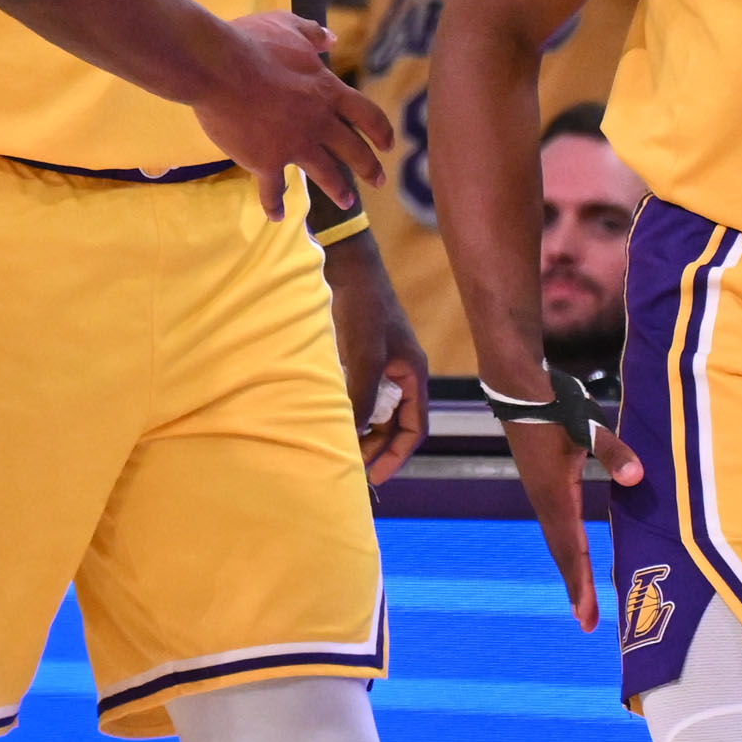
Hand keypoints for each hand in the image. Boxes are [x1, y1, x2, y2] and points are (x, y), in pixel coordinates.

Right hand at [193, 13, 389, 217]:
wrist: (218, 68)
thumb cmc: (252, 42)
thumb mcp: (287, 26)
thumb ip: (312, 33)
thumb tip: (331, 38)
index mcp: (327, 91)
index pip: (366, 115)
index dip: (380, 131)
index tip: (388, 145)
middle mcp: (318, 122)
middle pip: (353, 150)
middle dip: (369, 167)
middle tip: (377, 180)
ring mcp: (294, 145)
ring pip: (326, 174)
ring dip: (339, 190)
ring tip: (348, 202)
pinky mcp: (266, 162)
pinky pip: (274, 189)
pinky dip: (275, 205)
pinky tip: (277, 216)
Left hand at [326, 241, 430, 484]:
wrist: (346, 265)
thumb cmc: (362, 306)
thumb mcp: (365, 353)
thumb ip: (363, 394)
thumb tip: (357, 432)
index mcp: (413, 375)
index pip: (414, 428)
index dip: (397, 455)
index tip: (375, 477)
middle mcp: (400, 374)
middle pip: (393, 424)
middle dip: (375, 448)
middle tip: (348, 468)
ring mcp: (380, 366)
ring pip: (374, 411)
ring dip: (360, 431)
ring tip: (337, 449)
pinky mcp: (358, 357)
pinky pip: (358, 394)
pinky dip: (347, 411)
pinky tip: (327, 420)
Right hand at [499, 398, 644, 630]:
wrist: (516, 386)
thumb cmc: (553, 403)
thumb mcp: (586, 426)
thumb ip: (612, 452)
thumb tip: (637, 477)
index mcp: (555, 495)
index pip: (571, 549)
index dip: (581, 583)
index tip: (586, 615)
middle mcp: (545, 501)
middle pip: (563, 553)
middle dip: (576, 587)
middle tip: (587, 622)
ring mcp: (541, 493)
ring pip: (558, 542)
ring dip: (572, 571)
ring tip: (582, 599)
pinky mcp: (542, 484)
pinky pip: (557, 527)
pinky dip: (568, 549)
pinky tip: (576, 554)